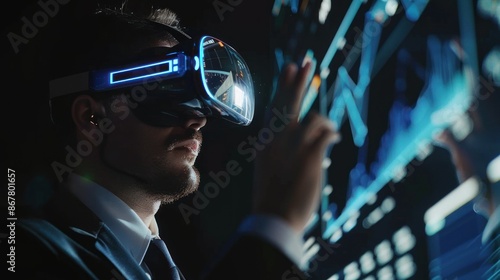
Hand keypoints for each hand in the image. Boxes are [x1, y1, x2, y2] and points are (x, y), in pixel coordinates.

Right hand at [252, 62, 340, 232]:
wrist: (275, 218)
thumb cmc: (273, 197)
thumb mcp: (269, 168)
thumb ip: (278, 148)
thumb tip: (294, 136)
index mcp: (266, 141)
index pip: (275, 107)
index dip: (284, 85)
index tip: (290, 67)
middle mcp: (278, 139)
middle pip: (289, 103)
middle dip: (299, 80)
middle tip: (306, 61)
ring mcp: (294, 146)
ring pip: (314, 119)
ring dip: (323, 124)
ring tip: (328, 132)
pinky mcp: (311, 155)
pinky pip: (326, 133)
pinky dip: (331, 133)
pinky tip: (334, 136)